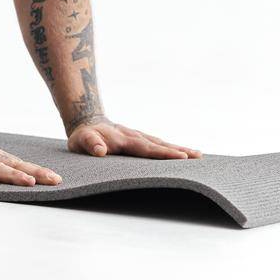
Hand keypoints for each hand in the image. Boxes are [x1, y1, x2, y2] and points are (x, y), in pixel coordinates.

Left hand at [67, 118, 201, 159]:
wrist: (87, 122)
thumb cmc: (84, 136)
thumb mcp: (82, 140)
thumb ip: (90, 144)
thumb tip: (100, 151)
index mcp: (125, 139)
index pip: (147, 148)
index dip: (163, 153)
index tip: (181, 157)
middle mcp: (135, 137)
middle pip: (160, 145)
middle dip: (179, 151)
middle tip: (198, 157)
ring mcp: (139, 137)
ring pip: (161, 143)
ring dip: (179, 149)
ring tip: (198, 155)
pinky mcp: (140, 140)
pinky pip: (158, 145)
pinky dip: (172, 149)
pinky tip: (184, 154)